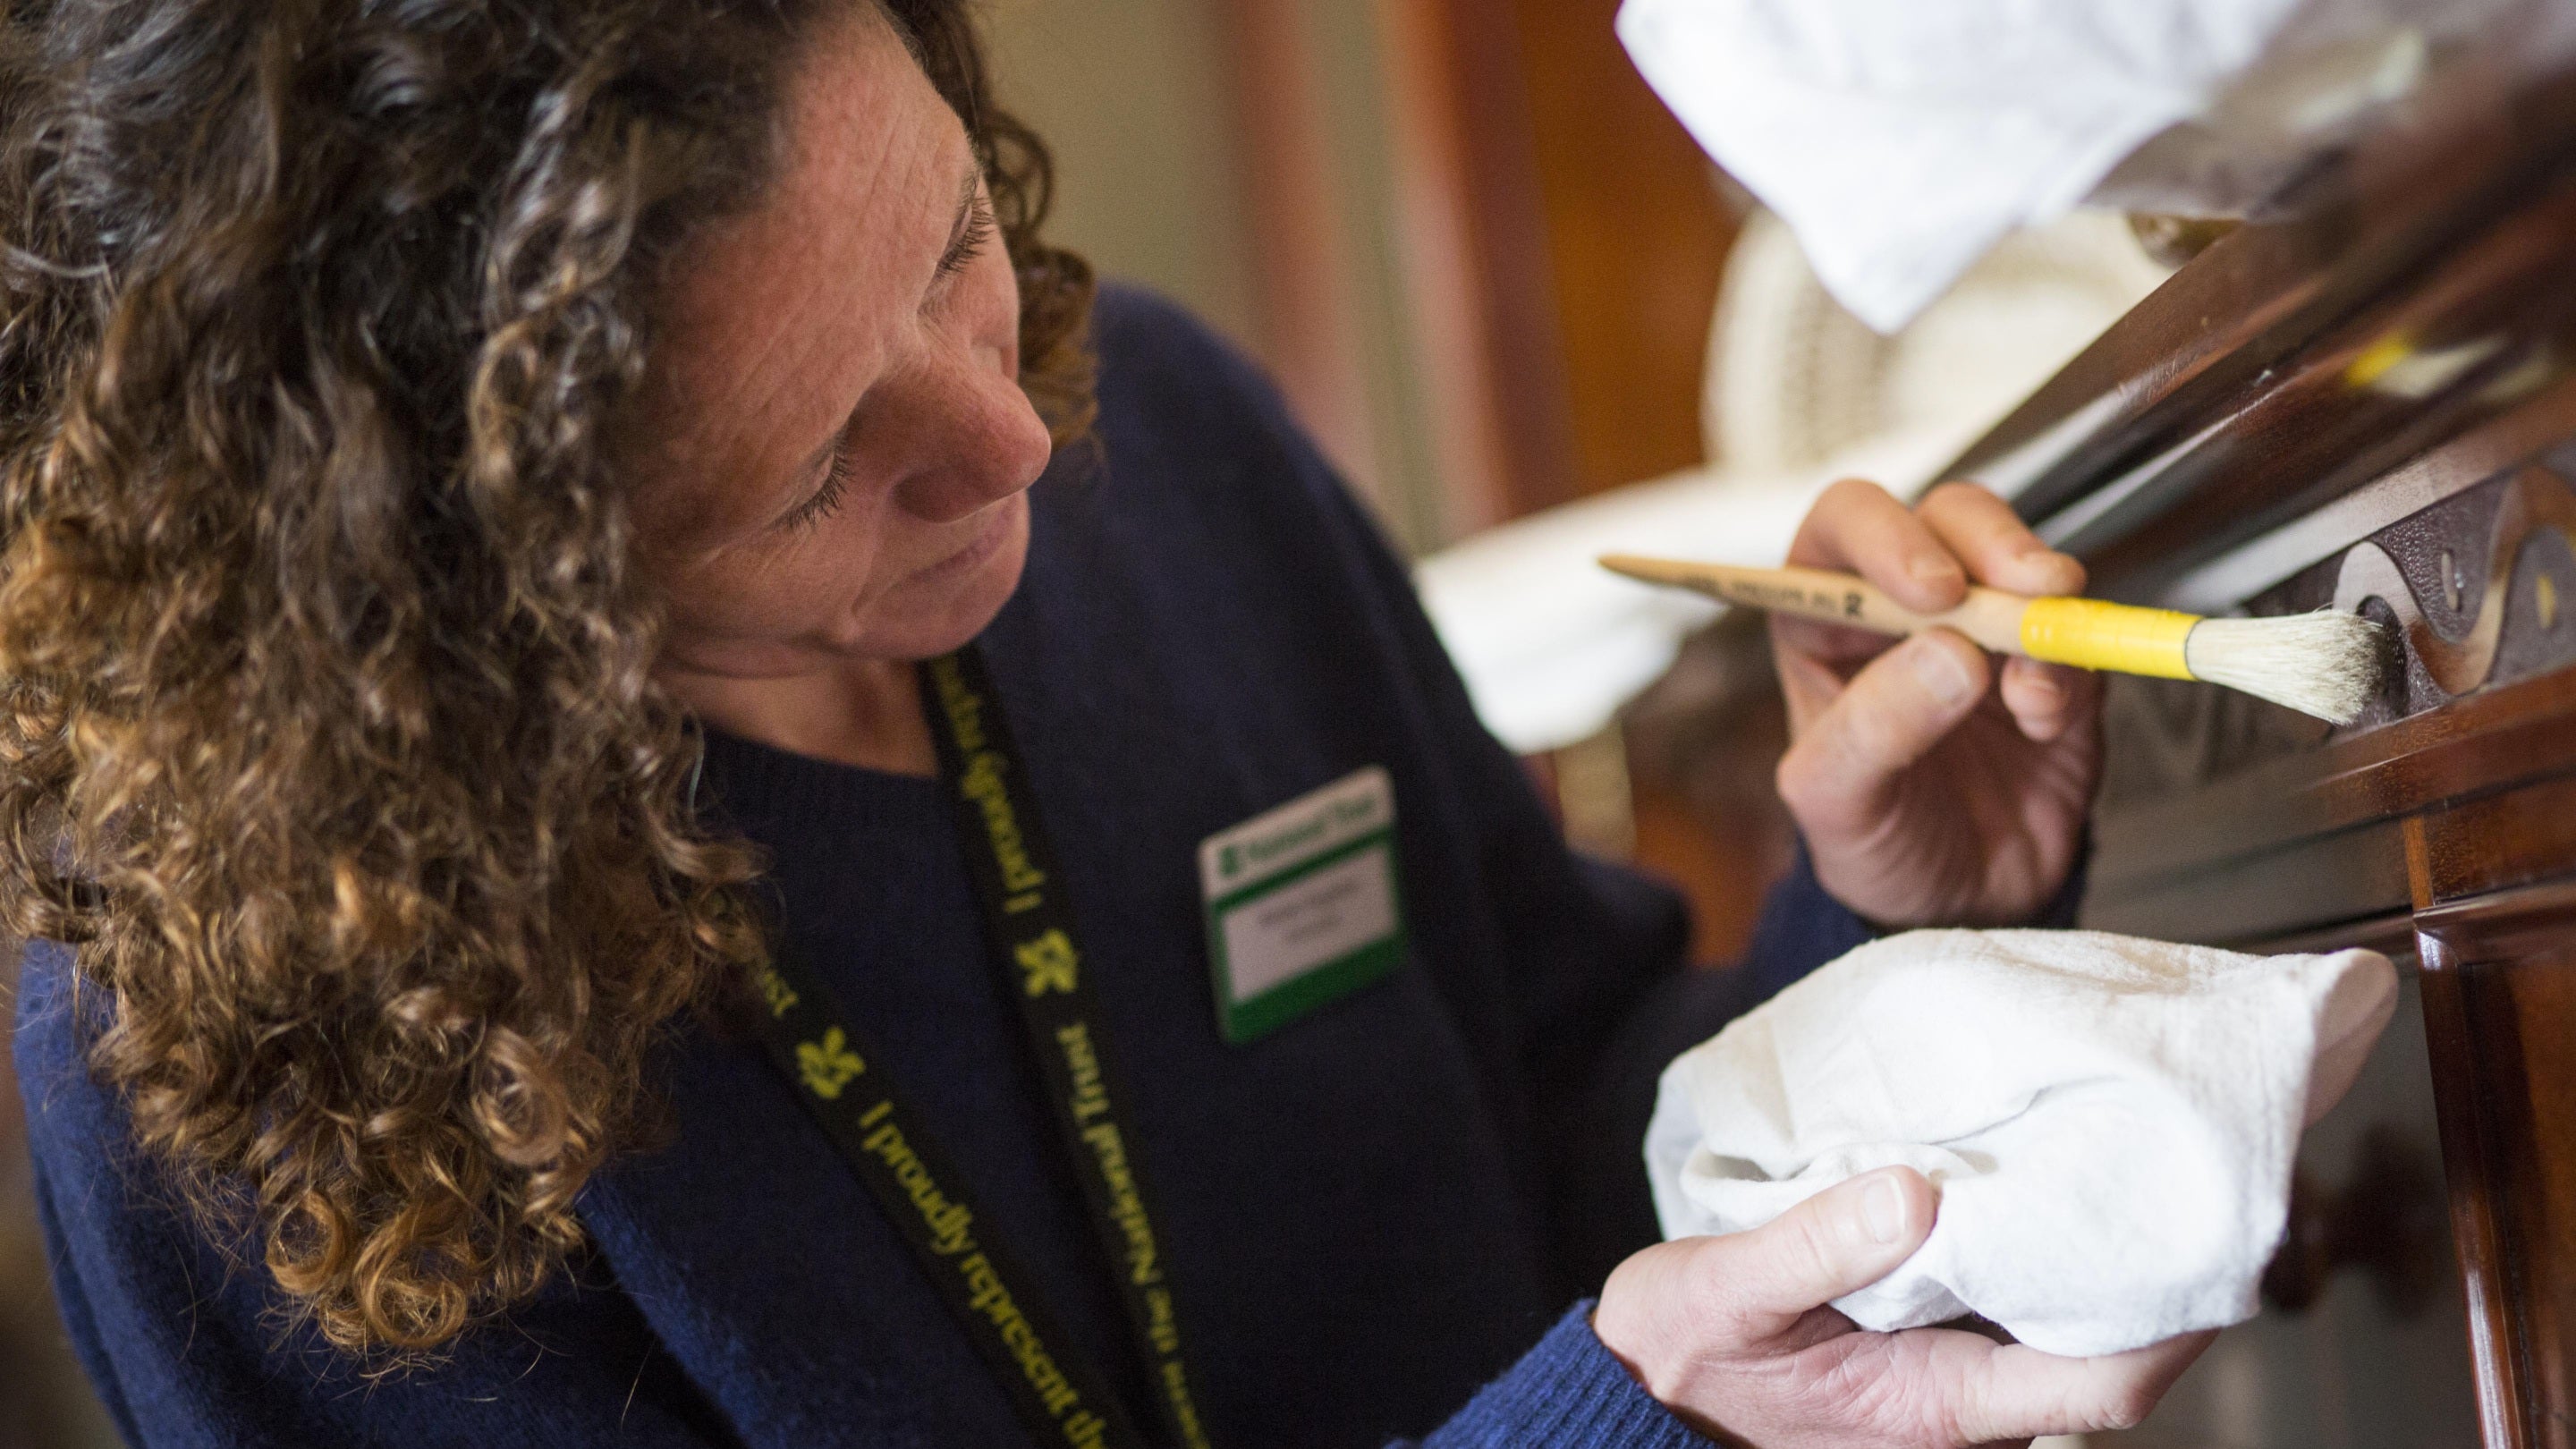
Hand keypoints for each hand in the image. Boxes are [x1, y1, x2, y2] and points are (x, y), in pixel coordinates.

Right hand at [1592, 1168, 2211, 1446]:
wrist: (1630, 1399)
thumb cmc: (1675, 1357)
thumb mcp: (1729, 1293)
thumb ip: (1819, 1247)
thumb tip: (1914, 1193)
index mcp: (1938, 1406)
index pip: (2102, 1388)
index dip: (2175, 1326)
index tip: (2217, 1244)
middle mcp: (1962, 1409)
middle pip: (2101, 1356)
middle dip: (2150, 1275)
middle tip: (2178, 1169)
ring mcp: (1946, 1389)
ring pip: (2059, 1333)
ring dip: (2093, 1260)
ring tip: (2113, 1160)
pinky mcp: (1922, 1360)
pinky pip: (2009, 1313)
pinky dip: (2031, 1253)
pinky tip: (2022, 1184)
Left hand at [1770, 480, 2102, 926]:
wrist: (1955, 912)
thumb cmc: (1873, 844)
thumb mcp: (1836, 803)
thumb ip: (1875, 728)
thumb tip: (1951, 654)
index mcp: (1824, 617)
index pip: (1844, 526)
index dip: (1886, 533)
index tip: (1932, 588)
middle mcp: (1906, 608)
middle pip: (1947, 519)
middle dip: (1989, 540)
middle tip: (2024, 587)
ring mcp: (1988, 631)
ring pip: (2020, 559)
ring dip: (2039, 597)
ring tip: (2034, 672)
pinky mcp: (2058, 669)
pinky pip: (2077, 638)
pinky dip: (2072, 666)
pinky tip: (2043, 716)